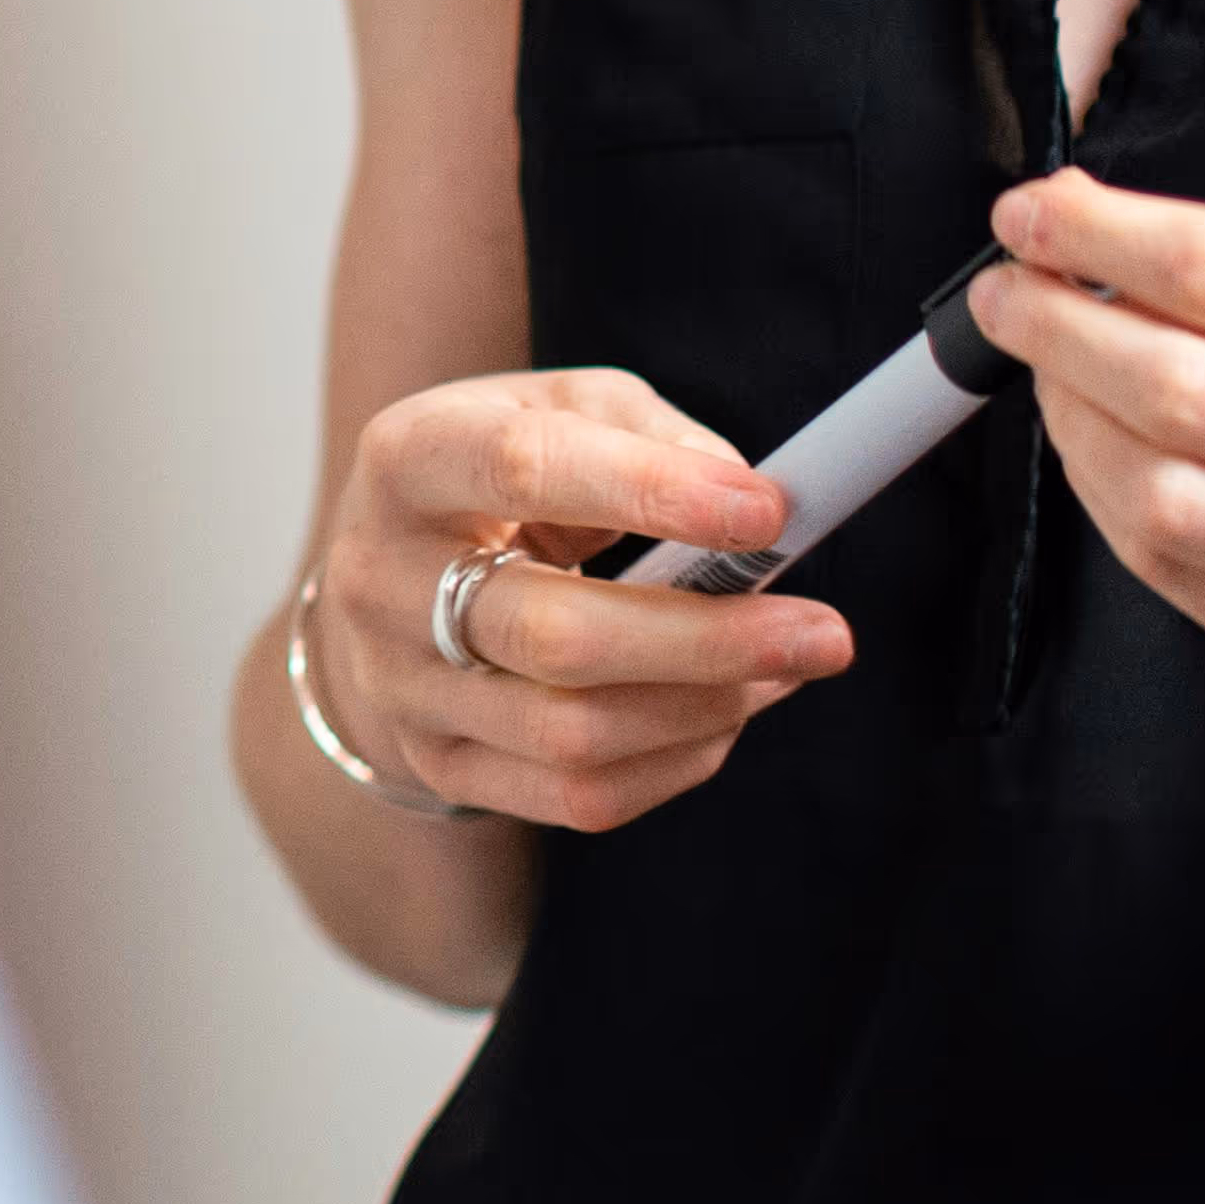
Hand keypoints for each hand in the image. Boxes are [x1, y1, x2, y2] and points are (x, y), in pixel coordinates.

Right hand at [304, 366, 850, 833]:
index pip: (520, 469)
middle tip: (825, 633)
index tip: (769, 513)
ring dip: (707, 708)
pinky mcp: (436, 764)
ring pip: (572, 734)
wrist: (392, 575)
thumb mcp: (561, 408)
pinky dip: (677, 762)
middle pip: (553, 635)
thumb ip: (653, 436)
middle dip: (708, 641)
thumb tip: (749, 502)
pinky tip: (725, 714)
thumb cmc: (500, 477)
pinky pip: (577, 796)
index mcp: (407, 459)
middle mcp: (379, 579)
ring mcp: (400, 686)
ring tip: (787, 667)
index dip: (651, 492)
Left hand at [970, 170, 1204, 804]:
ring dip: (1068, 418)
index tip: (1038, 211)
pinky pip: (1172, 573)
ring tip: (1044, 367)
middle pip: (1179, 386)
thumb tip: (1128, 251)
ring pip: (1159, 493)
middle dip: (1060, 324)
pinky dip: (1108, 499)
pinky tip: (1091, 450)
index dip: (1107, 236)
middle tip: (1008, 286)